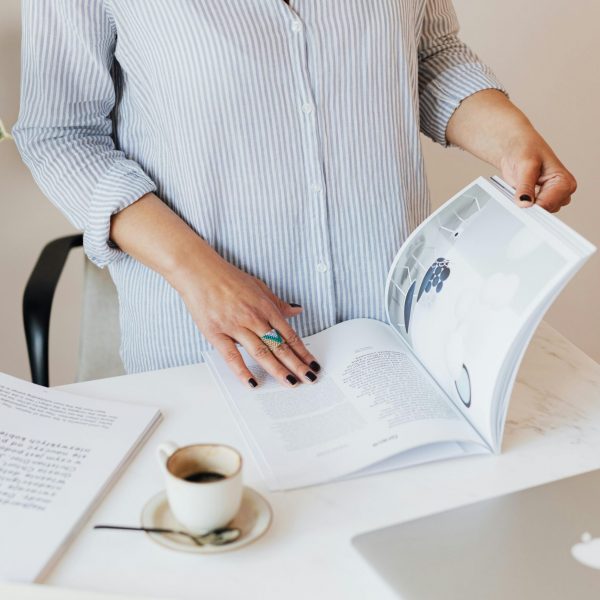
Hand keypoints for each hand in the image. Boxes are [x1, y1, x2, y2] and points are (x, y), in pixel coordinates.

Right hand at [174, 253, 320, 388]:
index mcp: (265, 308)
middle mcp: (253, 318)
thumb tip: (296, 310)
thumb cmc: (228, 278)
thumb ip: (277, 303)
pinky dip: (242, 371)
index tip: (312, 364)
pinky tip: (252, 382)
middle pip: (279, 346)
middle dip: (297, 365)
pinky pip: (231, 356)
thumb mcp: (259, 286)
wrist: (200, 271)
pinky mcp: (216, 333)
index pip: (289, 335)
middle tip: (309, 378)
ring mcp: (235, 326)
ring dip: (278, 370)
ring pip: (261, 353)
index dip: (303, 352)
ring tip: (290, 383)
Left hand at [499, 134, 576, 212]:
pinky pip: (531, 210)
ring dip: (525, 203)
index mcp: (564, 182)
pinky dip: (522, 203)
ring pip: (537, 212)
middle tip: (518, 192)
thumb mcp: (526, 165)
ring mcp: (552, 197)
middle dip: (529, 204)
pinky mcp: (541, 200)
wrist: (516, 148)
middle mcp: (562, 191)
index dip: (532, 206)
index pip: (549, 204)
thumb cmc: (525, 149)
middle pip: (544, 211)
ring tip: (520, 187)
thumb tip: (525, 203)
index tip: (520, 205)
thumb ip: (525, 186)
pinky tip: (519, 192)